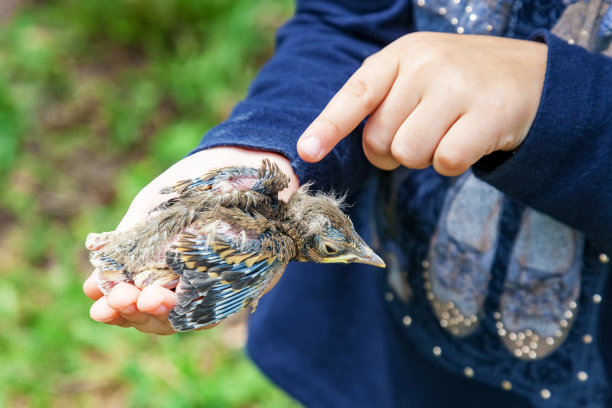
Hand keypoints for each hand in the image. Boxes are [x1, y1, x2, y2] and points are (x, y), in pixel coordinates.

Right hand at [83, 146, 298, 333]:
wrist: (240, 161)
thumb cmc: (191, 185)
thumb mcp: (152, 210)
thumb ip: (129, 244)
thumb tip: (94, 284)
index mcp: (159, 270)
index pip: (133, 302)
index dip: (114, 310)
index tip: (98, 306)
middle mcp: (185, 284)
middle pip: (156, 317)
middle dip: (134, 313)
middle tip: (119, 300)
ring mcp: (215, 286)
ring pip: (185, 318)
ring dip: (162, 314)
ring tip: (146, 299)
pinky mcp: (247, 284)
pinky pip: (221, 305)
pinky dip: (197, 307)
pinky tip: (176, 298)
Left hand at [297, 32, 546, 175]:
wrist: (530, 77)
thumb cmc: (458, 84)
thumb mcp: (417, 76)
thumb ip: (380, 102)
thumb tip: (349, 147)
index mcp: (401, 54)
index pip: (356, 94)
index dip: (328, 126)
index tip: (307, 150)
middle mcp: (426, 64)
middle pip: (380, 140)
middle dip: (395, 149)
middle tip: (424, 130)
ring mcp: (457, 86)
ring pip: (409, 154)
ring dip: (425, 156)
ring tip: (448, 131)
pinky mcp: (488, 113)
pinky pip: (445, 162)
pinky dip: (453, 162)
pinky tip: (471, 138)